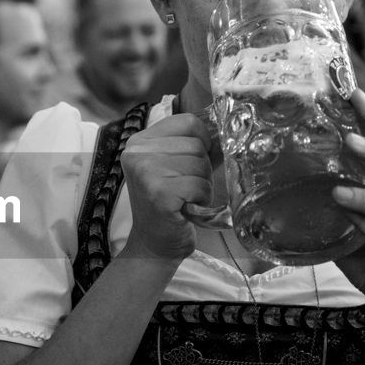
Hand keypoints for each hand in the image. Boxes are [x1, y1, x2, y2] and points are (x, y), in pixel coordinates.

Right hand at [119, 112, 213, 263]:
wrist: (154, 243)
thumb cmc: (169, 203)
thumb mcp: (173, 165)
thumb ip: (191, 144)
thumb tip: (227, 131)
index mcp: (139, 141)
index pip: (188, 122)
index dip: (203, 142)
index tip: (193, 162)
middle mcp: (137, 153)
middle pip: (197, 144)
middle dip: (202, 168)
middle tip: (187, 188)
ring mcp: (146, 172)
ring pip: (201, 164)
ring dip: (203, 185)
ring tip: (186, 198)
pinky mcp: (160, 194)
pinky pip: (200, 185)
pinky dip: (202, 199)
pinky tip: (188, 207)